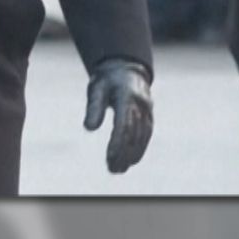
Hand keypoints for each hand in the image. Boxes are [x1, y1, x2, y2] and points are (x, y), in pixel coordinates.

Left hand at [83, 59, 152, 173]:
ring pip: (141, 136)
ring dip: (131, 155)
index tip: (110, 157)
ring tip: (118, 169)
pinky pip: (147, 134)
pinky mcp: (149, 115)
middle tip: (112, 169)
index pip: (123, 122)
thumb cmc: (107, 80)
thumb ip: (93, 107)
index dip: (117, 141)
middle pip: (133, 133)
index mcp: (126, 95)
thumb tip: (89, 128)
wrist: (126, 69)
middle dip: (123, 153)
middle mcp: (140, 103)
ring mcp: (147, 109)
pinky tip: (132, 161)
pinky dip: (140, 149)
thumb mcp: (96, 88)